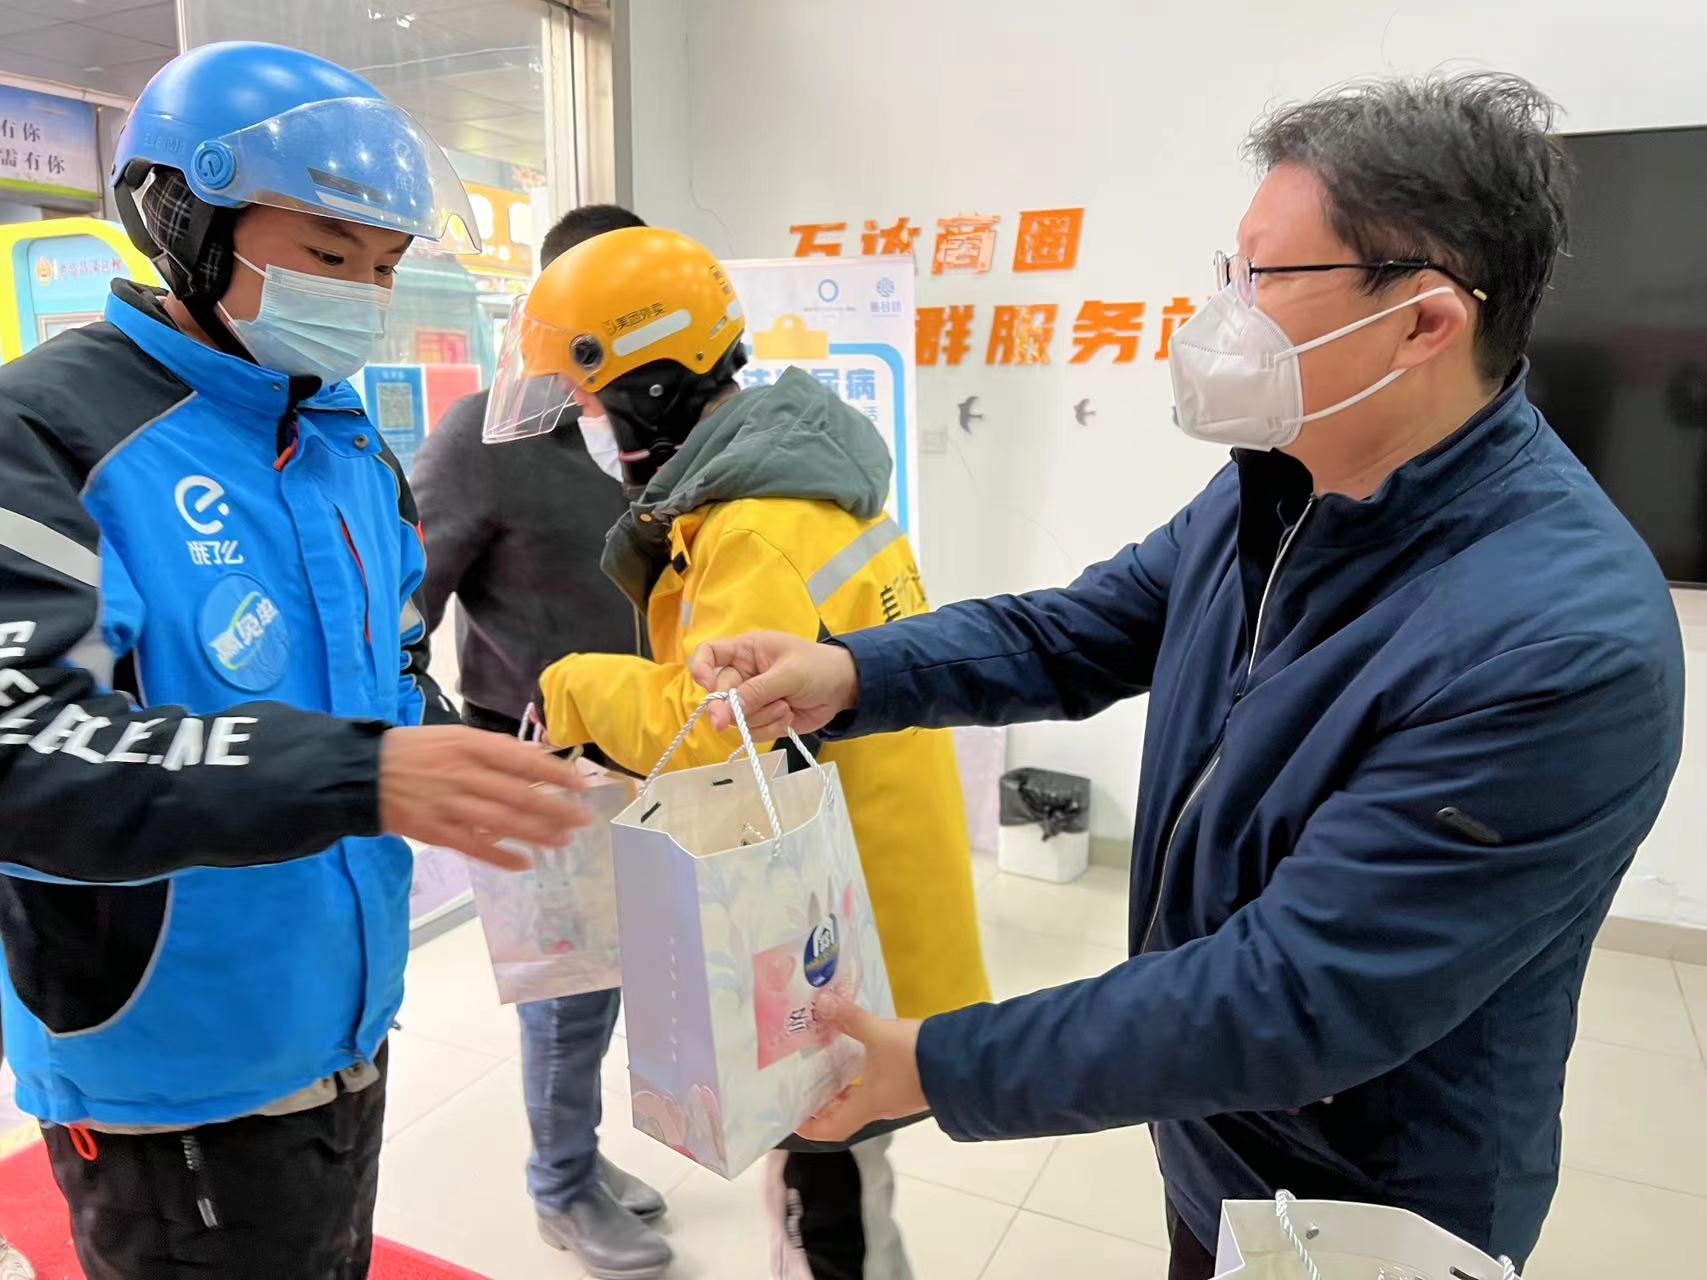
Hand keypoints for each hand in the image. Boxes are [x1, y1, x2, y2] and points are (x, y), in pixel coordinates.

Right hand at [379, 726, 590, 870]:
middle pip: (518, 796)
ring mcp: (449, 806)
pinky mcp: (436, 832)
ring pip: (501, 823)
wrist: (363, 772)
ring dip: (536, 834)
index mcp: (469, 746)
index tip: (581, 785)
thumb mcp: (454, 736)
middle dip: (555, 810)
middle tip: (583, 820)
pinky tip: (524, 863)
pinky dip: (500, 857)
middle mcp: (463, 775)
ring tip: (563, 841)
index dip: (555, 774)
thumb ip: (493, 749)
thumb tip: (535, 760)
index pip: (522, 761)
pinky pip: (474, 847)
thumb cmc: (415, 750)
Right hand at [687, 632, 859, 739]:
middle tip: (726, 723)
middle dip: (729, 709)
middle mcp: (743, 674)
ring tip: (785, 708)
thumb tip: (726, 709)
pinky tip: (788, 718)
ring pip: (736, 717)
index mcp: (746, 651)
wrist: (844, 688)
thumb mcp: (789, 674)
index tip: (705, 685)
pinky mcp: (763, 719)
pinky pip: (753, 730)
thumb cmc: (818, 667)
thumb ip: (758, 691)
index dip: (700, 668)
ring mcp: (752, 699)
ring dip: (760, 718)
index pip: (709, 653)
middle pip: (719, 694)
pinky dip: (769, 728)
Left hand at [795, 993, 926, 1143]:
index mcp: (868, 1104)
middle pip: (844, 1114)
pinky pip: (878, 1086)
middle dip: (823, 1100)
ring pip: (862, 1099)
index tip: (793, 1113)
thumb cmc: (916, 1056)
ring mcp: (898, 1098)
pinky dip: (863, 1075)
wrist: (964, 1061)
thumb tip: (820, 1003)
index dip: (810, 1125)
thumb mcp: (879, 1033)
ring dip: (843, 1086)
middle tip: (804, 1080)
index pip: (831, 1129)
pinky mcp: (912, 1085)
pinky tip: (861, 1054)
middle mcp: (881, 1107)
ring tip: (827, 1062)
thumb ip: (849, 1019)